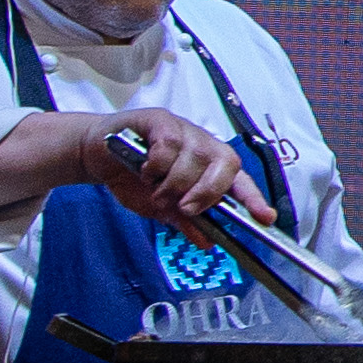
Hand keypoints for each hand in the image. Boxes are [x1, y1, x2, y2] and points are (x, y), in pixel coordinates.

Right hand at [89, 109, 250, 229]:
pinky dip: (155, 165)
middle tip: (183, 207)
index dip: (254, 200)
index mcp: (211, 167)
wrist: (97, 154)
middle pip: (224, 166)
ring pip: (193, 159)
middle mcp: (204, 145)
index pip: (241, 182)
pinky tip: (144, 169)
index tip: (265, 218)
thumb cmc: (133, 178)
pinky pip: (168, 146)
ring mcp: (184, 130)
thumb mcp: (160, 207)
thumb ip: (183, 221)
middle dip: (205, 193)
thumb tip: (207, 242)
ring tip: (154, 190)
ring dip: (172, 185)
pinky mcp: (161, 120)